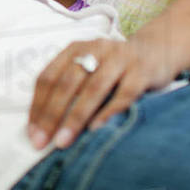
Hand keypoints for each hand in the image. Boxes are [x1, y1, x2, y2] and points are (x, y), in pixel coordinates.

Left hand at [27, 38, 176, 150]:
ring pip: (93, 88)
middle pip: (67, 83)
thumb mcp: (88, 68)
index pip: (48, 77)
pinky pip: (124, 93)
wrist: (157, 50)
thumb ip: (69, 87)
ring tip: (63, 141)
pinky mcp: (142, 71)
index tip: (32, 133)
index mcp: (75, 48)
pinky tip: (96, 129)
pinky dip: (109, 111)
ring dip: (76, 117)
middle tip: (42, 141)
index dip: (38, 105)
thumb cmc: (114, 67)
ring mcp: (120, 59)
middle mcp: (95, 50)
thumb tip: (43, 124)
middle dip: (51, 114)